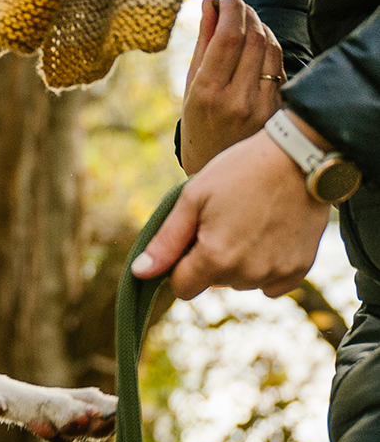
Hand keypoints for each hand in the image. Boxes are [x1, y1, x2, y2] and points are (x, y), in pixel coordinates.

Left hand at [133, 129, 328, 299]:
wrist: (301, 154)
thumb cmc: (241, 170)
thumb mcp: (194, 198)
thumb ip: (166, 241)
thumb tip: (140, 273)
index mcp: (215, 258)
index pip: (182, 287)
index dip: (181, 266)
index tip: (193, 239)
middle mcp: (246, 274)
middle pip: (213, 284)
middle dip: (211, 260)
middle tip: (226, 221)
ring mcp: (275, 273)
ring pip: (241, 283)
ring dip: (240, 264)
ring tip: (251, 224)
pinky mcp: (299, 269)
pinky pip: (271, 285)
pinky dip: (267, 267)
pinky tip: (270, 237)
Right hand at [179, 0, 285, 174]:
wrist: (217, 169)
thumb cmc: (198, 127)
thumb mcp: (190, 89)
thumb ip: (202, 46)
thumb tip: (210, 5)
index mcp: (207, 94)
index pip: (228, 38)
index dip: (232, 9)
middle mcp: (236, 99)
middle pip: (252, 38)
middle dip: (246, 13)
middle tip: (237, 2)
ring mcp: (261, 104)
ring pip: (269, 47)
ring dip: (260, 25)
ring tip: (247, 19)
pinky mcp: (277, 107)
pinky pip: (278, 64)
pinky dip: (269, 45)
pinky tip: (259, 41)